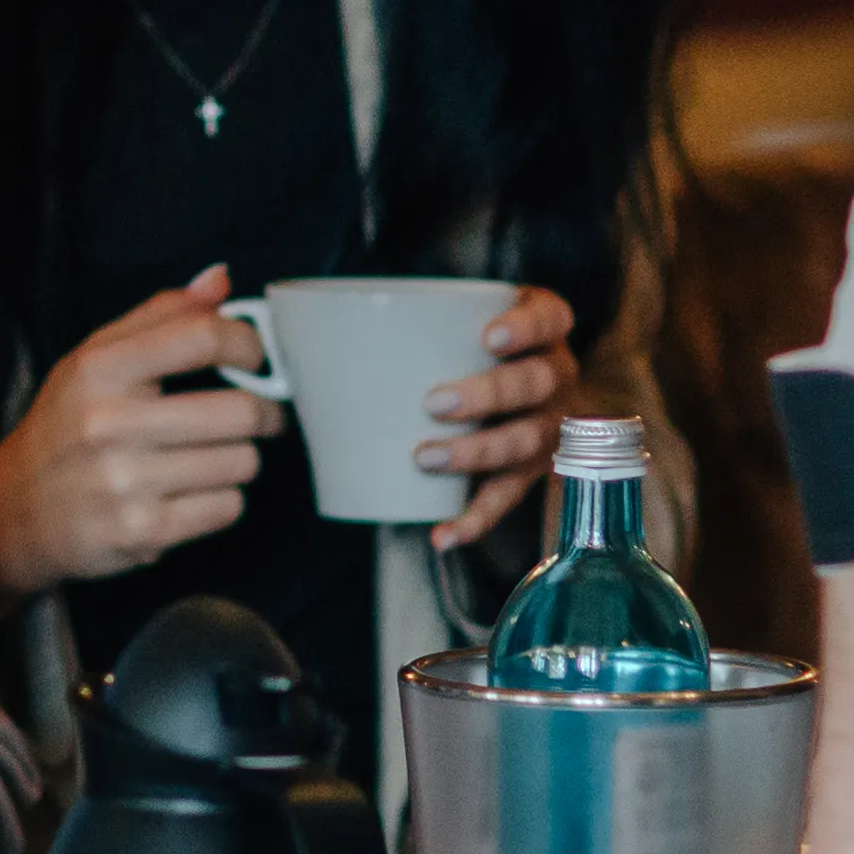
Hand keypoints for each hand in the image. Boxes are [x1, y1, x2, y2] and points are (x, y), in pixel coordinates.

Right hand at [0, 268, 279, 597]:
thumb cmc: (66, 426)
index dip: (248, 344)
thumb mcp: (94, 359)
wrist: (14, 511)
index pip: (202, 337)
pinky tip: (194, 492)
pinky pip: (228, 509)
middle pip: (240, 410)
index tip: (254, 357)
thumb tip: (221, 280)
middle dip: (264, 412)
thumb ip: (160, 315)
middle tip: (260, 415)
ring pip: (242, 463)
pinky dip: (223, 500)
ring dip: (239, 459)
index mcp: (100, 370)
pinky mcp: (143, 533)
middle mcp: (110, 424)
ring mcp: (126, 483)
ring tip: (213, 456)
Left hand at [417, 284, 583, 546]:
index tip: (488, 338)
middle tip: (434, 403)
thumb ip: (396, 322)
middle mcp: (555, 377)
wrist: (499, 388)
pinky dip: (475, 519)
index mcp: (542, 330)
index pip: (548, 319)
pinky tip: (443, 535)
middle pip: (537, 383)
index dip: (525, 329)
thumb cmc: (460, 344)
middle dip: (488, 394)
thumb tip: (298, 337)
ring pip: (527, 441)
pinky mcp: (529, 472)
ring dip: (477, 453)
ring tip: (426, 457)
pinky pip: (508, 498)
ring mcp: (548, 426)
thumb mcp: (447, 321)